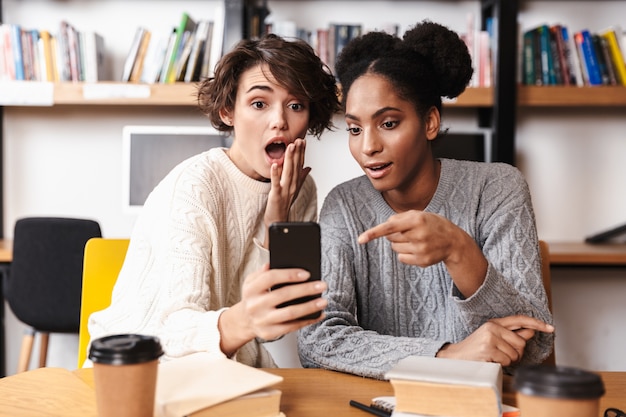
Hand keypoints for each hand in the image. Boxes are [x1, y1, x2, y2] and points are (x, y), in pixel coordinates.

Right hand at [218, 263, 326, 355]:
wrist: (244, 320)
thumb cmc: (253, 297)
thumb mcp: (251, 281)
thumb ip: (263, 272)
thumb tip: (274, 261)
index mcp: (251, 289)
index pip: (270, 278)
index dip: (289, 275)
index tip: (307, 273)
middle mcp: (255, 305)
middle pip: (283, 295)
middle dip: (305, 289)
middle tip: (322, 285)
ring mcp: (262, 320)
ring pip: (290, 313)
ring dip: (309, 307)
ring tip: (323, 301)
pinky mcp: (270, 332)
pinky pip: (292, 327)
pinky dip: (307, 320)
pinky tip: (318, 314)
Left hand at [263, 139, 310, 246]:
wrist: (278, 220)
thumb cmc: (284, 205)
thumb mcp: (295, 189)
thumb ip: (301, 177)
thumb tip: (308, 167)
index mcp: (296, 182)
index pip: (301, 165)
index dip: (302, 153)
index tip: (303, 141)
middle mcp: (292, 185)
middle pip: (296, 166)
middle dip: (297, 152)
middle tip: (298, 140)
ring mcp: (285, 190)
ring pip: (288, 172)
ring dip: (289, 159)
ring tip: (290, 147)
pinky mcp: (276, 195)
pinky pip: (276, 183)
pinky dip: (275, 174)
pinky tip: (274, 165)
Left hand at [358, 210, 486, 295]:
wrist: (454, 241)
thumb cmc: (432, 224)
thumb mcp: (419, 214)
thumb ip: (399, 218)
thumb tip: (384, 228)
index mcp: (417, 220)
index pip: (390, 227)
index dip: (373, 233)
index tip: (360, 239)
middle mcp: (419, 235)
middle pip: (390, 237)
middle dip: (395, 234)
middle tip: (409, 231)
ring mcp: (421, 250)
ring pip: (395, 248)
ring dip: (400, 244)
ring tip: (416, 240)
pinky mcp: (422, 261)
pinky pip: (401, 258)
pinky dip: (405, 254)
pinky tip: (418, 249)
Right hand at [436, 315, 554, 365]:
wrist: (456, 357)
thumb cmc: (476, 348)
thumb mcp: (493, 337)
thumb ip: (512, 334)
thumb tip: (530, 331)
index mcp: (494, 322)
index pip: (520, 319)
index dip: (537, 323)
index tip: (550, 328)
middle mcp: (492, 327)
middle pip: (521, 343)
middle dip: (516, 353)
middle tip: (504, 355)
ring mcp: (490, 338)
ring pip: (515, 354)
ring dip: (508, 360)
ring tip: (495, 357)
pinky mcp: (488, 349)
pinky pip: (507, 361)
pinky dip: (502, 365)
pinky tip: (491, 361)